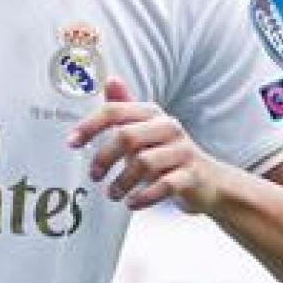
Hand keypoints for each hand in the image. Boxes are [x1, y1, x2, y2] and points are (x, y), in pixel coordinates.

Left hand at [67, 77, 222, 213]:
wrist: (210, 182)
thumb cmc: (168, 154)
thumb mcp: (145, 129)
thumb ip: (125, 108)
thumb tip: (110, 79)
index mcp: (151, 113)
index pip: (114, 111)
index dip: (89, 125)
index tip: (71, 142)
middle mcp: (168, 127)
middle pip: (126, 137)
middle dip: (104, 158)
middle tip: (94, 175)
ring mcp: (183, 151)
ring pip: (144, 163)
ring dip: (122, 182)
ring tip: (112, 194)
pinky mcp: (192, 175)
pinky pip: (165, 185)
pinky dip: (144, 197)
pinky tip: (132, 203)